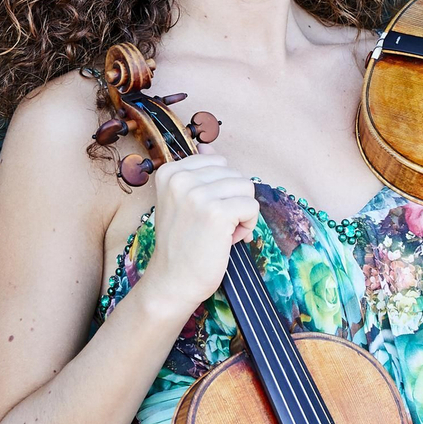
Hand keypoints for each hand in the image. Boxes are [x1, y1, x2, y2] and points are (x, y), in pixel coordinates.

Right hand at [136, 155, 259, 318]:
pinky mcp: (216, 212)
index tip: (203, 211)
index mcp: (171, 171)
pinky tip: (229, 239)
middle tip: (212, 225)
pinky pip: (252, 207)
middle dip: (233, 200)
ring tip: (220, 231)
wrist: (173, 280)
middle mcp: (181, 179)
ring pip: (247, 188)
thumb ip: (198, 172)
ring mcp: (198, 194)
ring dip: (242, 213)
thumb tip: (207, 143)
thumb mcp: (183, 200)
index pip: (219, 162)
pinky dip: (248, 225)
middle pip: (236, 174)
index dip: (221, 189)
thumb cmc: (183, 242)